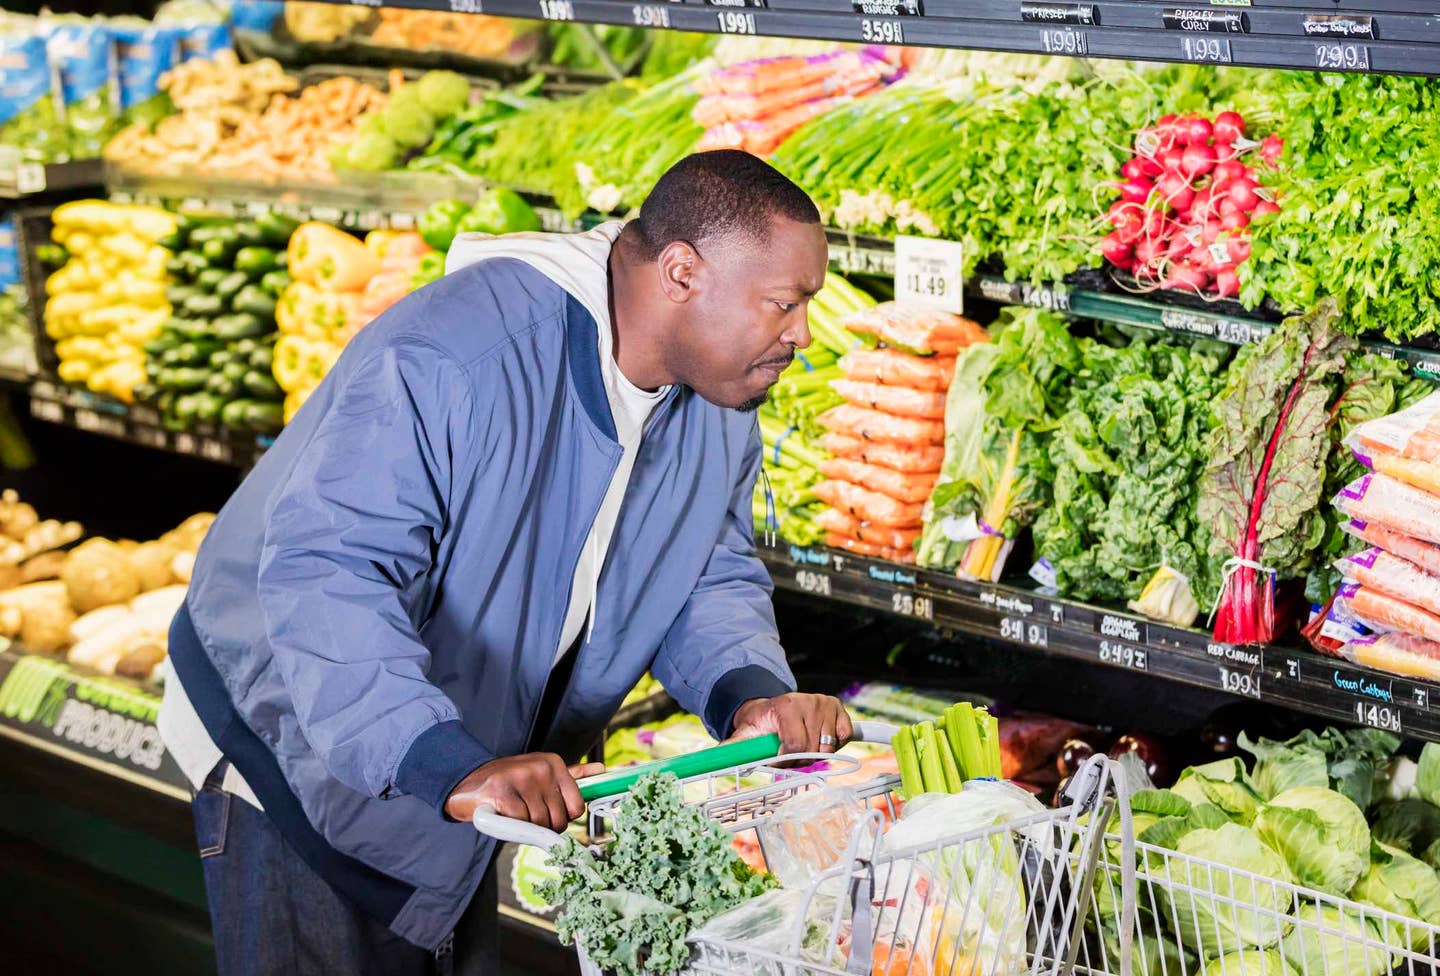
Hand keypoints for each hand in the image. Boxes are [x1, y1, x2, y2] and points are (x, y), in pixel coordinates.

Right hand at [444, 754, 604, 830]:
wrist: (468, 784)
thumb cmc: (511, 783)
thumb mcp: (542, 773)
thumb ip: (572, 775)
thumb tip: (602, 769)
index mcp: (554, 763)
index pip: (577, 806)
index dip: (562, 817)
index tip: (547, 812)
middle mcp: (540, 768)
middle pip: (559, 820)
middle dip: (543, 825)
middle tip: (526, 813)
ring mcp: (521, 778)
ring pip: (540, 824)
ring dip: (526, 826)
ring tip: (514, 811)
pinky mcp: (503, 793)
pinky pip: (521, 824)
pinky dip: (511, 826)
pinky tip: (503, 813)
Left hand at [730, 693, 852, 754]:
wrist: (774, 707)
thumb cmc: (761, 724)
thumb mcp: (745, 734)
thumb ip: (732, 748)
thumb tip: (714, 762)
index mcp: (786, 706)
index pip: (795, 746)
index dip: (787, 760)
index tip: (778, 759)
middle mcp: (808, 701)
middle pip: (812, 749)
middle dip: (800, 760)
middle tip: (789, 754)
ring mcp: (824, 704)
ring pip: (829, 747)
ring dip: (817, 754)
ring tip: (802, 745)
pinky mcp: (838, 708)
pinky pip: (844, 738)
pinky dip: (833, 745)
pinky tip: (818, 738)